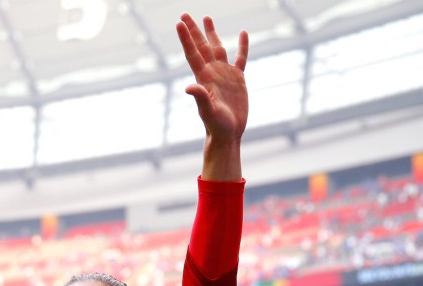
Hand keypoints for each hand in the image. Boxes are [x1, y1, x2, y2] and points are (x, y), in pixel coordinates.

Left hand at [176, 14, 247, 141]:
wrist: (228, 134)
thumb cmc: (216, 125)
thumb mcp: (208, 112)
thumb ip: (201, 97)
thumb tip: (189, 87)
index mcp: (204, 78)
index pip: (193, 53)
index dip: (186, 38)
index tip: (179, 22)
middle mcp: (212, 72)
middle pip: (201, 46)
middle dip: (193, 30)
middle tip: (184, 14)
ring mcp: (225, 74)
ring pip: (218, 48)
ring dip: (212, 33)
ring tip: (207, 18)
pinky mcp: (238, 79)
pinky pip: (240, 58)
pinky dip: (242, 46)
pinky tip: (243, 33)